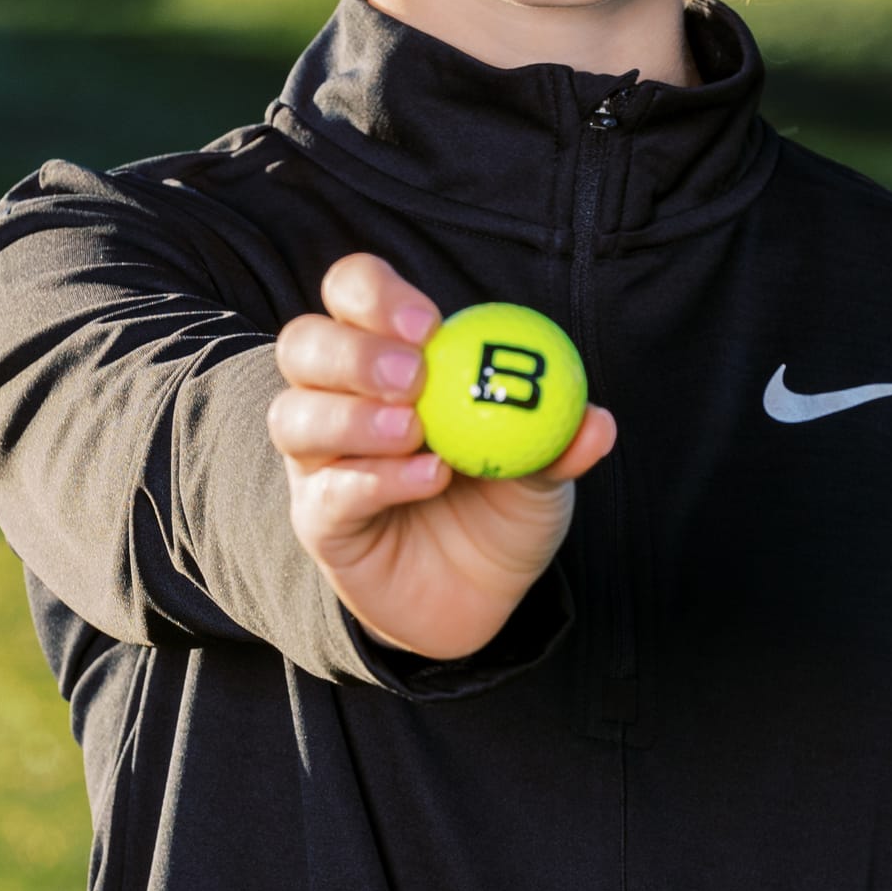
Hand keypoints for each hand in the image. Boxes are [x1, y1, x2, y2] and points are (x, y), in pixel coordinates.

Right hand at [268, 254, 615, 661]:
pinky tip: (427, 477)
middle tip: (416, 374)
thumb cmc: (501, 506)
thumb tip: (597, 419)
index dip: (376, 295)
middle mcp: (336, 397)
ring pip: (294, 417)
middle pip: (304, 344)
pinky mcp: (317, 518)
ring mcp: (317, 459)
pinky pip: (330, 491)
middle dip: (353, 351)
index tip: (428, 323)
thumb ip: (561, 440)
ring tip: (416, 431)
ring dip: (352, 416)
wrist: (479, 596)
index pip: (354, 294)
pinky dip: (377, 479)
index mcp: (384, 354)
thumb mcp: (542, 471)